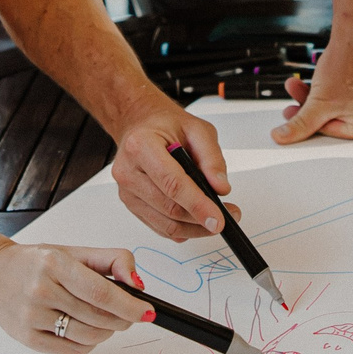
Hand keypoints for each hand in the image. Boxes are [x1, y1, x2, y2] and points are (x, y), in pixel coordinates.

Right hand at [0, 242, 153, 353]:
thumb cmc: (36, 263)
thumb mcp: (73, 251)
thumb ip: (111, 260)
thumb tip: (138, 285)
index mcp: (54, 264)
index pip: (101, 292)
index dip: (129, 306)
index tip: (147, 312)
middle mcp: (41, 290)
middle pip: (98, 317)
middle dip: (122, 319)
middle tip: (129, 315)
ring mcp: (32, 317)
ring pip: (88, 337)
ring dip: (106, 332)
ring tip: (104, 320)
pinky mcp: (27, 338)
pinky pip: (72, 350)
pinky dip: (88, 344)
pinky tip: (85, 329)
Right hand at [110, 103, 233, 241]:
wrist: (140, 125)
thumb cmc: (165, 125)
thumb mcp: (197, 130)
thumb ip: (212, 158)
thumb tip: (221, 187)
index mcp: (141, 145)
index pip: (172, 183)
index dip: (197, 204)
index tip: (217, 218)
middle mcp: (128, 171)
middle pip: (169, 208)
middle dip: (201, 219)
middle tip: (226, 218)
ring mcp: (127, 191)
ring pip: (165, 224)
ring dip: (194, 228)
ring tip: (214, 220)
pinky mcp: (131, 204)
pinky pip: (160, 226)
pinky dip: (182, 229)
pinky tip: (196, 220)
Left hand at [275, 25, 352, 143]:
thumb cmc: (349, 63)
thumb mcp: (319, 102)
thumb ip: (300, 124)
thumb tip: (282, 138)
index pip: (333, 132)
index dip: (309, 121)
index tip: (291, 112)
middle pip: (336, 120)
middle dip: (310, 107)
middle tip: (292, 100)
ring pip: (340, 107)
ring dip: (316, 97)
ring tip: (297, 84)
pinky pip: (349, 96)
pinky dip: (332, 89)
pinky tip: (320, 79)